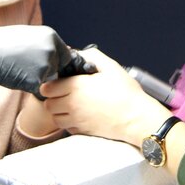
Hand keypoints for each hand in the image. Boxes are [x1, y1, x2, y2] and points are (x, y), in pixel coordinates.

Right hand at [0, 25, 85, 95]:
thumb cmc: (2, 43)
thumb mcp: (27, 35)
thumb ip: (45, 43)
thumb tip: (62, 51)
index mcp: (51, 36)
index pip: (65, 54)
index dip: (55, 61)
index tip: (43, 63)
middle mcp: (52, 50)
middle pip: (57, 68)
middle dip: (46, 70)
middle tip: (25, 65)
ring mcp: (45, 65)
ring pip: (47, 78)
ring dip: (36, 78)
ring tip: (18, 68)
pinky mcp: (37, 81)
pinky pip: (37, 88)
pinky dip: (27, 85)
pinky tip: (15, 76)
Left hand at [40, 47, 169, 143]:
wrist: (137, 118)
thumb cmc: (126, 93)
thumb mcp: (111, 67)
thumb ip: (91, 55)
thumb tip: (77, 53)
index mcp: (76, 87)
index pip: (47, 88)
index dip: (51, 84)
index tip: (59, 83)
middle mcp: (72, 105)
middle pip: (48, 104)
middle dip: (53, 98)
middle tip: (64, 94)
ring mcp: (76, 120)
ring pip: (55, 118)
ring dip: (59, 111)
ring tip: (70, 105)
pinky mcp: (82, 131)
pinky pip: (67, 127)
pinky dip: (69, 122)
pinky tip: (80, 115)